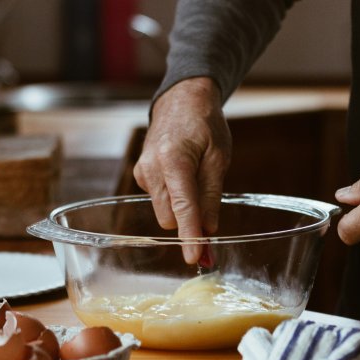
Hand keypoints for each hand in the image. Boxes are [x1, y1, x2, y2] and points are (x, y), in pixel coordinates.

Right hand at [133, 77, 231, 262]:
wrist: (181, 100)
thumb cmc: (204, 125)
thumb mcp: (218, 158)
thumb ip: (212, 196)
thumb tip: (209, 231)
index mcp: (174, 160)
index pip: (183, 208)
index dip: (190, 236)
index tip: (194, 258)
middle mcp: (151, 168)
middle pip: (170, 217)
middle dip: (189, 224)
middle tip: (211, 221)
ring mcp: (142, 172)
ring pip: (164, 212)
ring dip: (182, 209)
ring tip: (196, 181)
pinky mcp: (140, 175)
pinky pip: (159, 200)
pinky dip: (174, 198)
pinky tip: (182, 177)